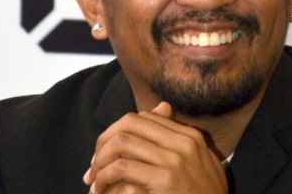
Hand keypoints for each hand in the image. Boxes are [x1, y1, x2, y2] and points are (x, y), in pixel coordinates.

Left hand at [84, 102, 227, 193]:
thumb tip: (162, 106)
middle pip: (130, 124)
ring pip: (122, 142)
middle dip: (104, 141)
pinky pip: (122, 167)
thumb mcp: (199, 166)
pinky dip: (103, 177)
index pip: (145, 118)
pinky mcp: (165, 180)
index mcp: (191, 137)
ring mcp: (176, 161)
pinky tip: (99, 189)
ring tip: (93, 179)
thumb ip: (178, 141)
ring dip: (100, 161)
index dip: (118, 131)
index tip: (106, 152)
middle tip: (94, 165)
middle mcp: (184, 143)